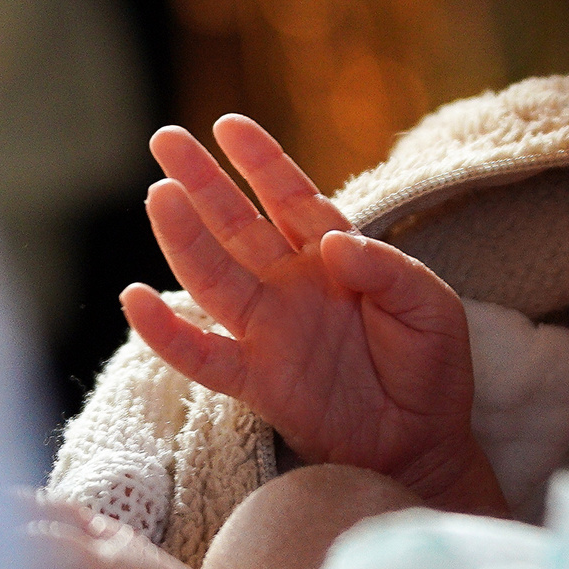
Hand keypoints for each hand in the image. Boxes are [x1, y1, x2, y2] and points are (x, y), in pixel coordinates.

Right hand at [121, 114, 508, 514]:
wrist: (423, 443)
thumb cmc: (431, 369)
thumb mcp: (431, 307)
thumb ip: (388, 270)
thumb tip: (333, 243)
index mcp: (334, 257)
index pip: (291, 197)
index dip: (261, 160)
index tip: (228, 126)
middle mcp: (292, 286)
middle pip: (237, 224)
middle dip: (203, 181)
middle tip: (165, 138)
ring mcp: (269, 331)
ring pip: (213, 276)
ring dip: (183, 238)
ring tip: (158, 196)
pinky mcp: (256, 381)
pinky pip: (201, 355)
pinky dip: (166, 333)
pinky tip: (137, 301)